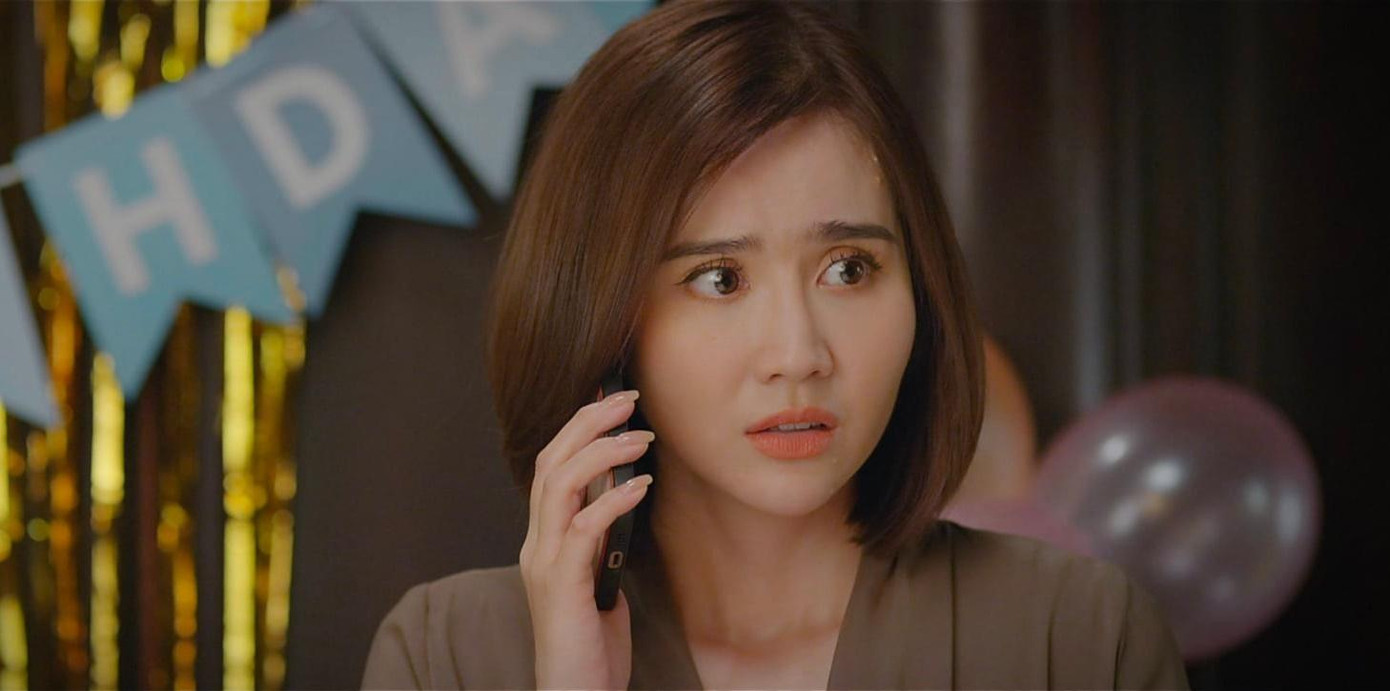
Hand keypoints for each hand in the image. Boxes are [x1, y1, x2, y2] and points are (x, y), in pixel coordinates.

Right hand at [519, 389, 654, 689]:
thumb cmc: (591, 642)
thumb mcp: (599, 577)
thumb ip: (602, 536)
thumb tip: (625, 487)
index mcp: (543, 540)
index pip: (553, 467)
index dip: (578, 426)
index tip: (610, 398)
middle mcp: (536, 544)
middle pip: (552, 462)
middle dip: (588, 422)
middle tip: (628, 398)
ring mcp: (544, 563)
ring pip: (561, 485)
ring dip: (603, 452)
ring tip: (640, 435)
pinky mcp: (562, 585)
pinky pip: (584, 528)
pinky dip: (613, 499)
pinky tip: (641, 483)